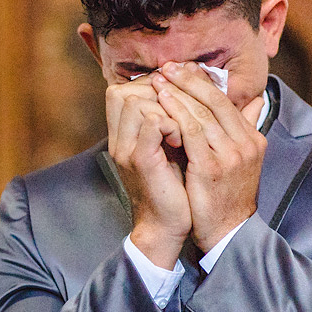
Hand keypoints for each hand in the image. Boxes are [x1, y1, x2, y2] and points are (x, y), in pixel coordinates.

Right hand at [106, 76, 190, 268]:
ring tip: (185, 129)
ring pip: (137, 102)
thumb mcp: (169, 148)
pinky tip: (185, 140)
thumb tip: (193, 87)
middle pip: (125, 92)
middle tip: (183, 109)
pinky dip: (173, 124)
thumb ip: (171, 120)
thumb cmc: (173, 187)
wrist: (166, 226)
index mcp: (122, 136)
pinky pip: (153, 122)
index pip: (120, 91)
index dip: (148, 85)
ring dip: (167, 108)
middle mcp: (118, 140)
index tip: (176, 95)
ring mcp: (126, 149)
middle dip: (159, 94)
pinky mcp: (141, 160)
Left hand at [152, 62, 265, 252]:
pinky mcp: (211, 167)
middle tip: (168, 67)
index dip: (203, 83)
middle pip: (215, 101)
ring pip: (201, 113)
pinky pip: (190, 132)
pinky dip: (175, 114)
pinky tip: (161, 104)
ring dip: (178, 94)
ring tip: (159, 80)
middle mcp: (245, 144)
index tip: (183, 70)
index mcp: (253, 139)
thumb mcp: (244, 160)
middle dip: (189, 81)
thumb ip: (247, 128)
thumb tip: (256, 100)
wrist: (228, 232)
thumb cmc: (228, 196)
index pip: (227, 101)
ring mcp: (230, 155)